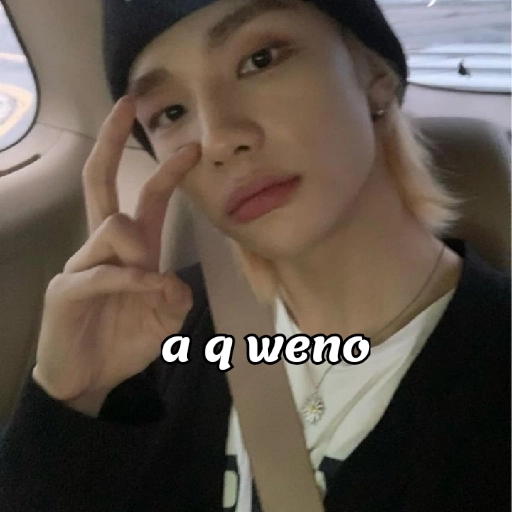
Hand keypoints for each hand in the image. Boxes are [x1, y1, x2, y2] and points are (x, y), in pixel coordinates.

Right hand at [32, 96, 199, 415]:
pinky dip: (130, 281)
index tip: (190, 147)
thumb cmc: (123, 343)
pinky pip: (103, 272)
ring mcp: (82, 265)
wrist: (88, 380)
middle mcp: (105, 249)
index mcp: (133, 251)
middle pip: (102, 184)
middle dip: (113, 142)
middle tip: (126, 104)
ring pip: (112, 227)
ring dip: (140, 250)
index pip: (147, 199)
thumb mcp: (164, 320)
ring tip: (150, 286)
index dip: (168, 172)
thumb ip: (175, 297)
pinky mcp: (66, 290)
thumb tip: (168, 279)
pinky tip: (145, 292)